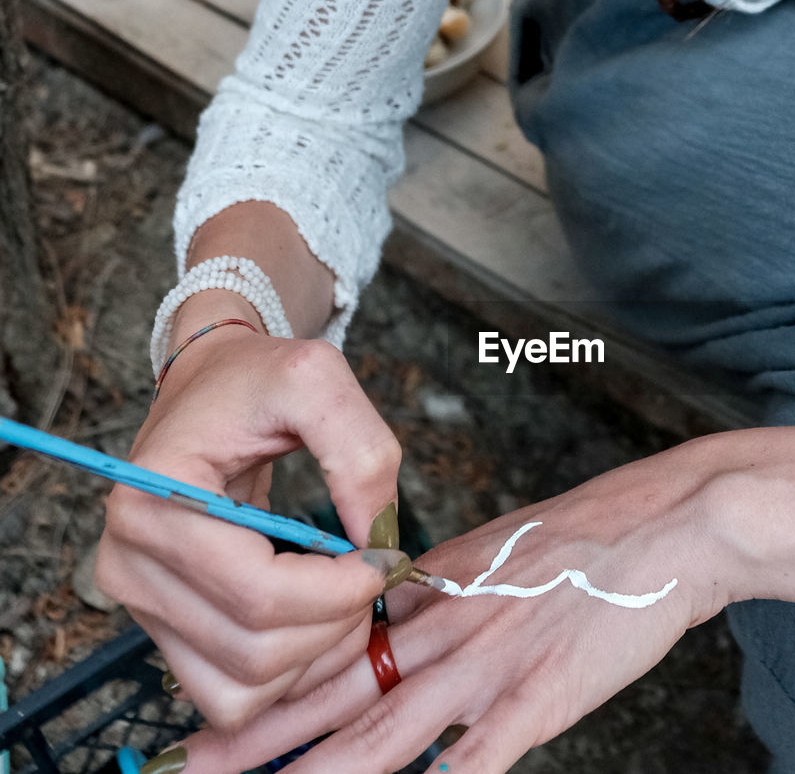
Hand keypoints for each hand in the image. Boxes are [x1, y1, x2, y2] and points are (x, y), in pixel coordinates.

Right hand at [96, 291, 408, 729]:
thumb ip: (361, 452)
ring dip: (317, 653)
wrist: (211, 389)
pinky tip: (318, 619)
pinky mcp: (164, 632)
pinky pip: (233, 696)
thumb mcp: (316, 379)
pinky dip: (290, 674)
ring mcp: (140, 607)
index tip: (386, 555)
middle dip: (338, 621)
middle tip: (372, 570)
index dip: (340, 589)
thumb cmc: (255, 381)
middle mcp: (128, 565)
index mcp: (151, 501)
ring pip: (245, 688)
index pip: (258, 593)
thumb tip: (379, 542)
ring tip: (347, 591)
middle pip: (255, 650)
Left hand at [150, 436, 737, 772]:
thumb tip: (401, 621)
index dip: (272, 684)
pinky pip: (474, 761)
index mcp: (434, 588)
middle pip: (337, 693)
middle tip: (192, 763)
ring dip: (318, 773)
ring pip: (385, 734)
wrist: (665, 525)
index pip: (337, 645)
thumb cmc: (590, 536)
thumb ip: (444, 592)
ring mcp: (488, 669)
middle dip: (260, 737)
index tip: (222, 709)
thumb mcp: (497, 550)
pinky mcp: (538, 701)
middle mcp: (446, 629)